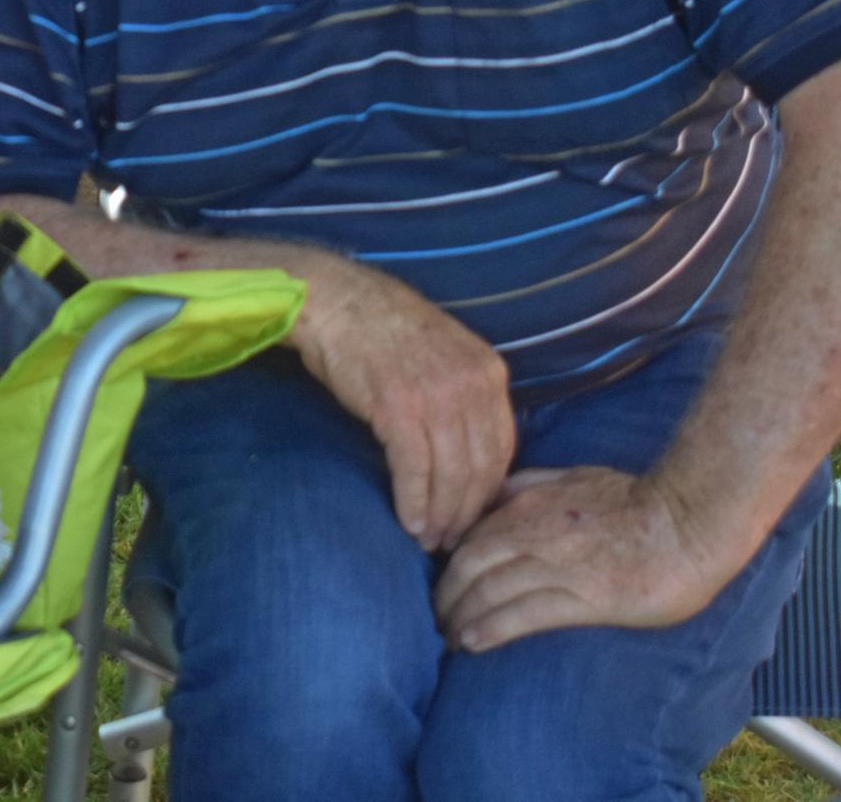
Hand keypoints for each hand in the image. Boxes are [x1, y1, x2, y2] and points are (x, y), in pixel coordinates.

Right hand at [285, 255, 515, 552]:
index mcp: (489, 372)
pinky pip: (414, 470)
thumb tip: (467, 451)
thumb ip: (463, 395)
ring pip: (451, 475)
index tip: (473, 516)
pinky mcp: (399, 407)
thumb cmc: (381, 329)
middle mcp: (472, 385)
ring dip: (441, 516)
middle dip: (467, 513)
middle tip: (451, 542)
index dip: (489, 492)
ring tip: (428, 540)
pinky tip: (408, 522)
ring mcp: (437, 395)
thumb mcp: (444, 354)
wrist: (336, 300)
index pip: (503, 449)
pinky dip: (414, 503)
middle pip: (481, 469)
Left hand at [433, 466, 741, 651]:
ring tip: (449, 638)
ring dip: (461, 616)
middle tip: (436, 619)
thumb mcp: (571, 477)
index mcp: (529, 503)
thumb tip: (497, 496)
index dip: (448, 564)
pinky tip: (472, 642)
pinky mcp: (585, 597)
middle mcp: (534, 532)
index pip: (471, 536)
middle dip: (446, 594)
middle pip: (470, 565)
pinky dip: (490, 627)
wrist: (689, 520)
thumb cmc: (635, 500)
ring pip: (490, 590)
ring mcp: (558, 565)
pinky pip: (524, 614)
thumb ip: (530, 486)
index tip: (440, 585)